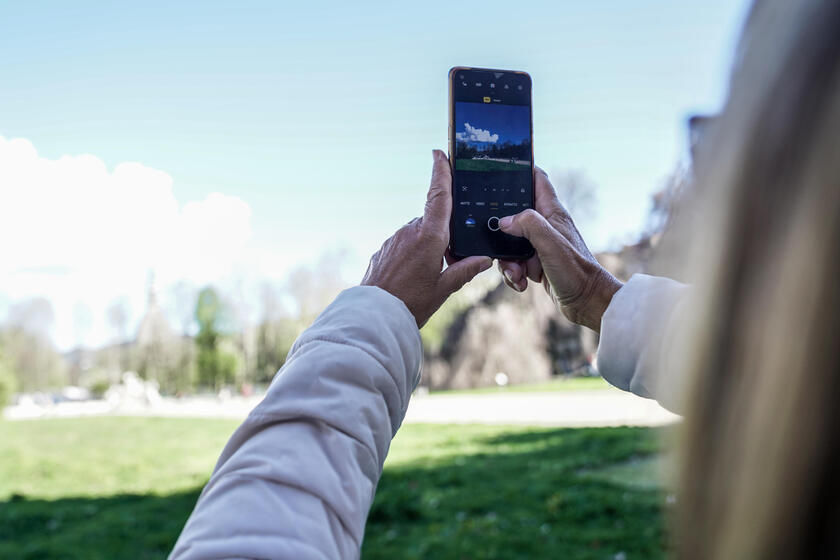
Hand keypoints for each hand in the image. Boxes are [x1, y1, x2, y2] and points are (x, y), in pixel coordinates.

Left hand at [362, 150, 491, 327]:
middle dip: (444, 235)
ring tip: (428, 277)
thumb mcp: (444, 289)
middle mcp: (410, 231)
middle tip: (449, 262)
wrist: (374, 316)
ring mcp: (394, 239)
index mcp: (429, 236)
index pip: (438, 196)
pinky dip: (412, 255)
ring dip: (427, 247)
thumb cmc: (411, 303)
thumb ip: (464, 270)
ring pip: (418, 234)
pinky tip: (412, 278)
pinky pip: (404, 245)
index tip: (439, 153)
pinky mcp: (384, 250)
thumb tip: (484, 259)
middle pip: (433, 221)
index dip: (440, 172)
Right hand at [497, 168, 621, 331]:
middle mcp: (545, 225)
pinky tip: (521, 283)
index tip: (501, 168)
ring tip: (517, 273)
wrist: (587, 303)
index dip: (521, 170)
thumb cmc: (577, 272)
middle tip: (501, 244)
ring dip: (506, 260)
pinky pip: (513, 262)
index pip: (536, 179)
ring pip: (509, 243)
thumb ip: (529, 225)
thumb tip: (505, 220)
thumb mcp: (551, 244)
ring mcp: (539, 245)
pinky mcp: (535, 263)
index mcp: (551, 213)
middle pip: (513, 214)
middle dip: (501, 230)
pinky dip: (512, 274)